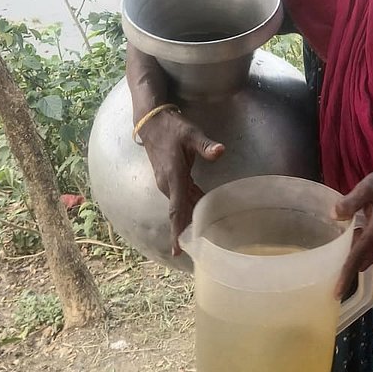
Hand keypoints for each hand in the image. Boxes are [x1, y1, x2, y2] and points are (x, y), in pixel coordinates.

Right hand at [138, 111, 224, 254]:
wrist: (151, 122)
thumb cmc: (172, 128)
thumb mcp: (191, 134)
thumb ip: (205, 145)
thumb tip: (220, 152)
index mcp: (173, 177)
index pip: (176, 209)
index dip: (177, 230)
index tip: (178, 249)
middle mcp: (167, 184)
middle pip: (178, 212)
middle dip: (185, 230)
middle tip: (199, 247)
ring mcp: (166, 182)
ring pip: (179, 205)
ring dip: (188, 219)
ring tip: (202, 235)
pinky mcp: (169, 179)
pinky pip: (180, 197)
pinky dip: (189, 206)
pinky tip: (201, 211)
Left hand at [332, 168, 372, 296]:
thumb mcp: (368, 188)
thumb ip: (350, 203)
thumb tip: (334, 216)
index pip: (356, 259)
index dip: (345, 276)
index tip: (337, 294)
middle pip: (360, 260)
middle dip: (348, 255)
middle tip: (337, 238)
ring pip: (366, 256)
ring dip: (357, 248)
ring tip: (351, 228)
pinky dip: (365, 246)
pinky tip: (363, 227)